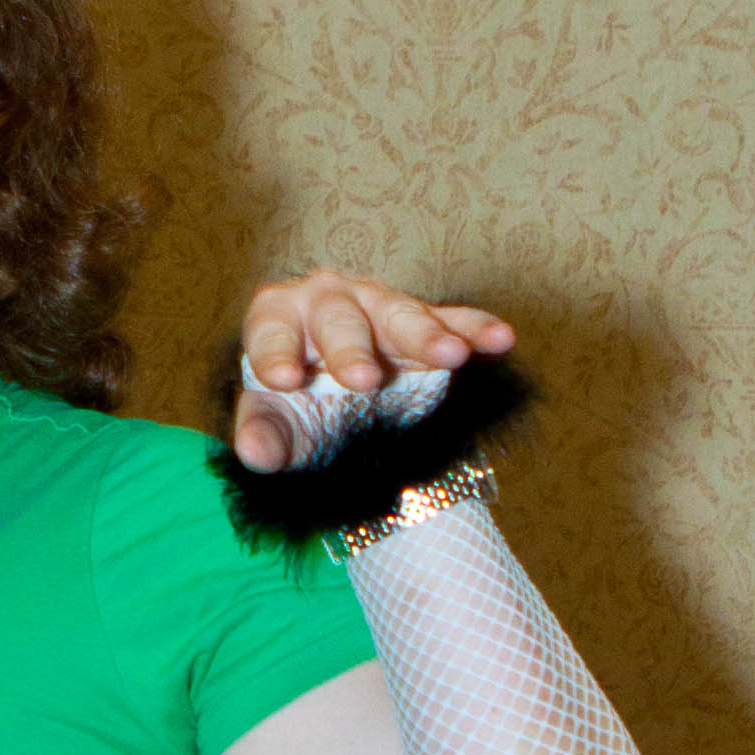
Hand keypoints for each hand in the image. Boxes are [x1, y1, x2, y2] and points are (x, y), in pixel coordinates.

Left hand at [232, 273, 515, 472]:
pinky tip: (499, 340)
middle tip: (364, 381)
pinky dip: (476, 329)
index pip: (271, 330)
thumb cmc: (296, 403)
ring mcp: (381, 305)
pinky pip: (456, 320)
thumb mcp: (276, 421)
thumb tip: (254, 455)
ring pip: (402, 315)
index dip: (276, 354)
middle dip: (352, 349)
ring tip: (451, 357)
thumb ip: (263, 435)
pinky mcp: (428, 320)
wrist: (343, 401)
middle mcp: (329, 299)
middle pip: (340, 320)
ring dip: (427, 336)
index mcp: (278, 315)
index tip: (284, 381)